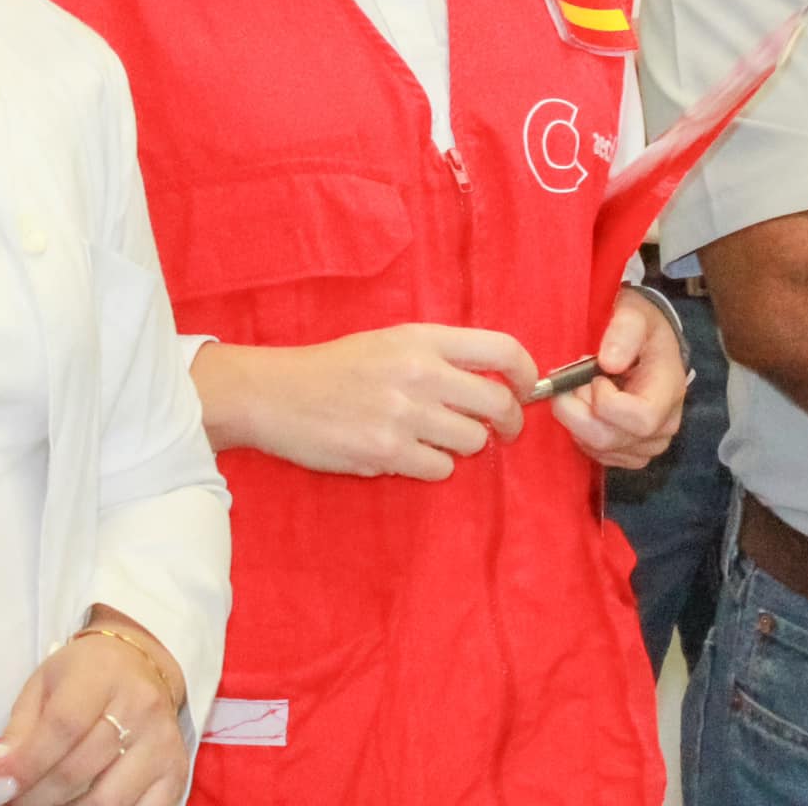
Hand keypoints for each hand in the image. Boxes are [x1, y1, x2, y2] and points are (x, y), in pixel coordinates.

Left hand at [0, 623, 185, 805]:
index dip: (28, 764)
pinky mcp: (175, 773)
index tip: (1, 787)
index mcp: (104, 674)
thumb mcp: (45, 685)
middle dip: (37, 798)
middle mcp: (141, 706)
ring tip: (42, 805)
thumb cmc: (84, 677)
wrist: (141, 666)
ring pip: (106, 801)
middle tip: (13, 804)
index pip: (63, 727)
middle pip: (80, 770)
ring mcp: (162, 742)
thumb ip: (19, 730)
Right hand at [199, 324, 537, 479]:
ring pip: (472, 441)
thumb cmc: (338, 367)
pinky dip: (432, 467)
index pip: (502, 349)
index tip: (528, 390)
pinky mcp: (387, 451)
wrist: (279, 394)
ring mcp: (405, 414)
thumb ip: (441, 356)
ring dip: (462, 445)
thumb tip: (498, 380)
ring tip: (434, 436)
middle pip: (496, 403)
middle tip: (501, 431)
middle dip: (508, 423)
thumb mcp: (392, 341)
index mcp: (423, 338)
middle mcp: (420, 372)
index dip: (527, 373)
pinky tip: (407, 453)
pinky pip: (440, 469)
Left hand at [550, 289, 686, 468]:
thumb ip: (623, 331)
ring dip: (578, 420)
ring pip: (600, 450)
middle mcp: (665, 425)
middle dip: (578, 410)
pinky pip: (598, 455)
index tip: (595, 374)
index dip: (605, 401)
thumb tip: (608, 363)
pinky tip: (584, 406)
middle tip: (573, 380)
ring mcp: (649, 444)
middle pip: (610, 439)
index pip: (640, 419)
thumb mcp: (635, 313)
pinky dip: (581, 432)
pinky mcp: (632, 453)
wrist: (650, 342)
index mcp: (669, 391)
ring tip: (581, 388)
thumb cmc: (643, 326)